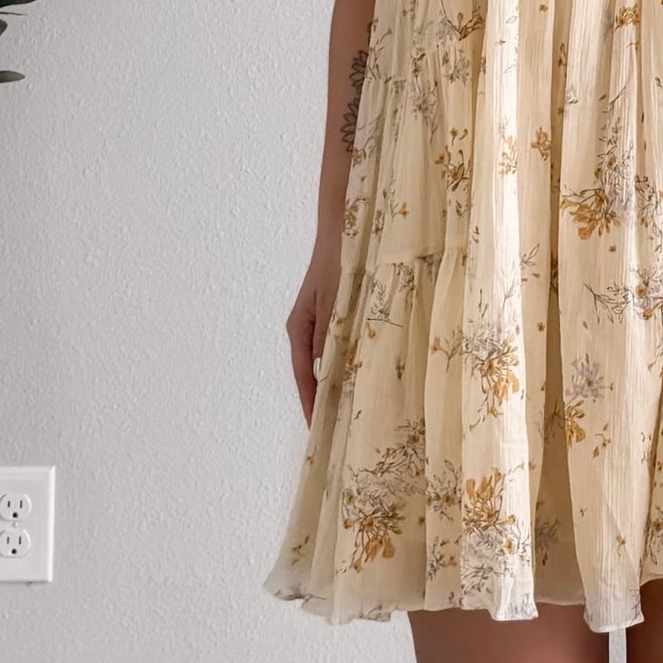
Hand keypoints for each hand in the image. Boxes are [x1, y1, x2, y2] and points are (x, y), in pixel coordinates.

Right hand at [286, 239, 340, 424]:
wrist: (344, 230)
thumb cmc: (338, 262)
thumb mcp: (335, 302)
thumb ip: (331, 335)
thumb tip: (328, 373)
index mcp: (299, 329)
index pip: (304, 377)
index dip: (311, 404)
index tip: (318, 429)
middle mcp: (307, 330)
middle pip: (313, 376)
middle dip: (324, 403)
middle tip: (338, 432)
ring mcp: (321, 325)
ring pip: (328, 365)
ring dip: (338, 387)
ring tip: (351, 415)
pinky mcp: (336, 319)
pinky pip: (340, 351)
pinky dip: (348, 367)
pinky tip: (362, 379)